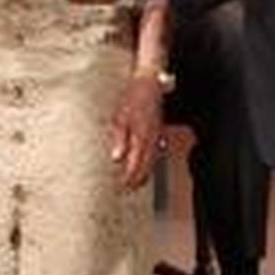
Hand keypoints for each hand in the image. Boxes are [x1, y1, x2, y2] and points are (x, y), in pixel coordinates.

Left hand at [109, 73, 165, 189]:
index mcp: (141, 138)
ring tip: (135, 183)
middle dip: (137, 181)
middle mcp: (151, 140)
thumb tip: (116, 158)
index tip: (121, 188)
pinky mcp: (158, 132)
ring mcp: (157, 136)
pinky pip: (155, 153)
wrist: (149, 84)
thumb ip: (119, 139)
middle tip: (127, 190)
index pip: (135, 166)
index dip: (128, 179)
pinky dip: (150, 163)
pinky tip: (145, 165)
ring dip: (144, 174)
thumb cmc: (132, 99)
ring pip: (152, 162)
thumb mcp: (120, 118)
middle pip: (146, 168)